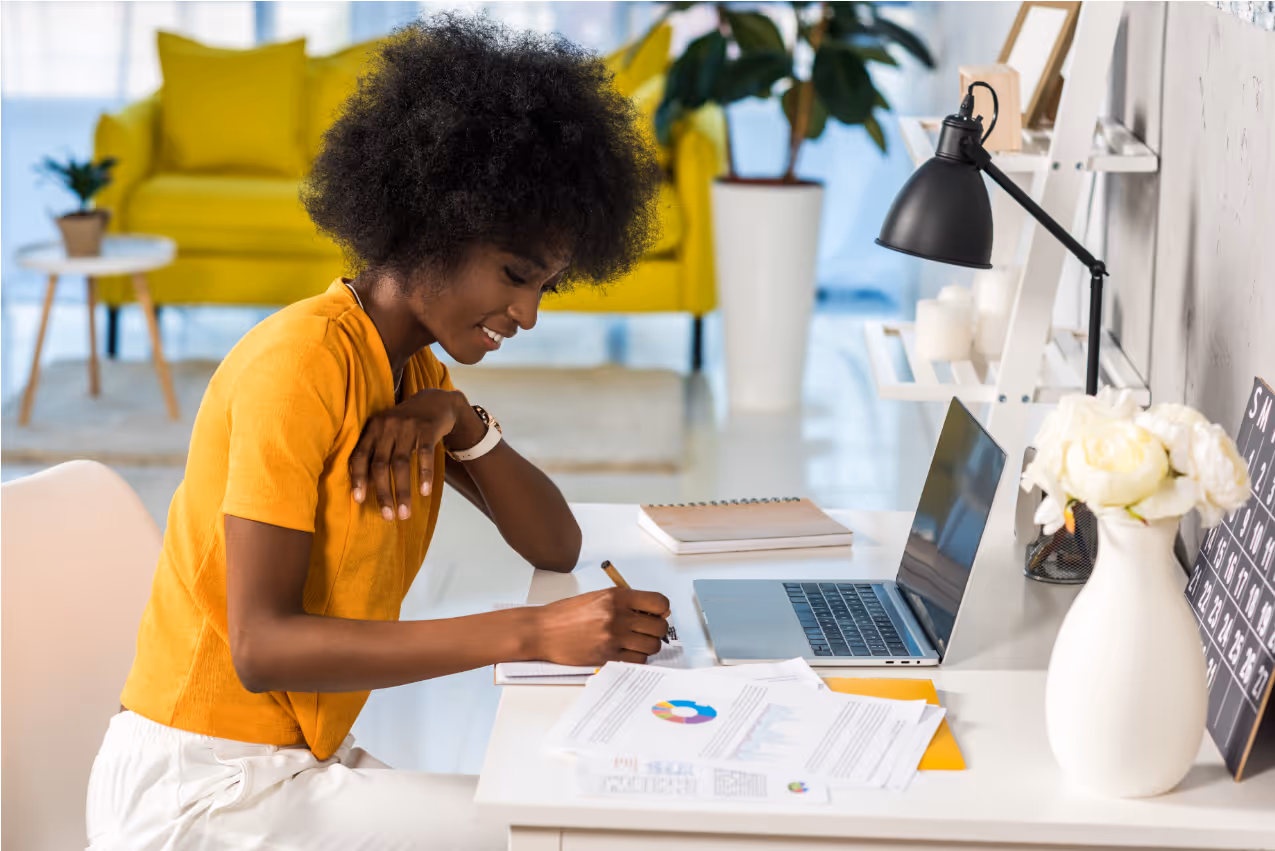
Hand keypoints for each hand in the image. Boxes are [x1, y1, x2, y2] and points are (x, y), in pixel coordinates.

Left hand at [350, 389, 464, 520]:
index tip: (359, 501)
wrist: (437, 401)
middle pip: (380, 464)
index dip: (357, 479)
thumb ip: (376, 451)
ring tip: (405, 513)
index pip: (359, 456)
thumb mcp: (387, 431)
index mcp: (372, 428)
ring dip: (402, 491)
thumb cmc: (407, 424)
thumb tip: (365, 486)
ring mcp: (407, 426)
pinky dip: (424, 475)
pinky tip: (424, 492)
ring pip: (401, 464)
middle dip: (383, 493)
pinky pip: (424, 455)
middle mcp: (386, 426)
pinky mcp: (427, 428)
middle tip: (388, 517)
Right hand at [531, 588, 670, 665]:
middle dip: (657, 630)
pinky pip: (637, 661)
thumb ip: (623, 603)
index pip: (659, 603)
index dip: (662, 611)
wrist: (541, 630)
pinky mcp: (607, 656)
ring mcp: (613, 637)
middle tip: (647, 631)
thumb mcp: (596, 598)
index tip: (656, 615)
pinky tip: (627, 653)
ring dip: (648, 646)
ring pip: (651, 646)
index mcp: (616, 597)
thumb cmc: (565, 614)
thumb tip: (648, 612)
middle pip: (659, 627)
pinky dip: (637, 659)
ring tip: (636, 643)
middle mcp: (617, 615)